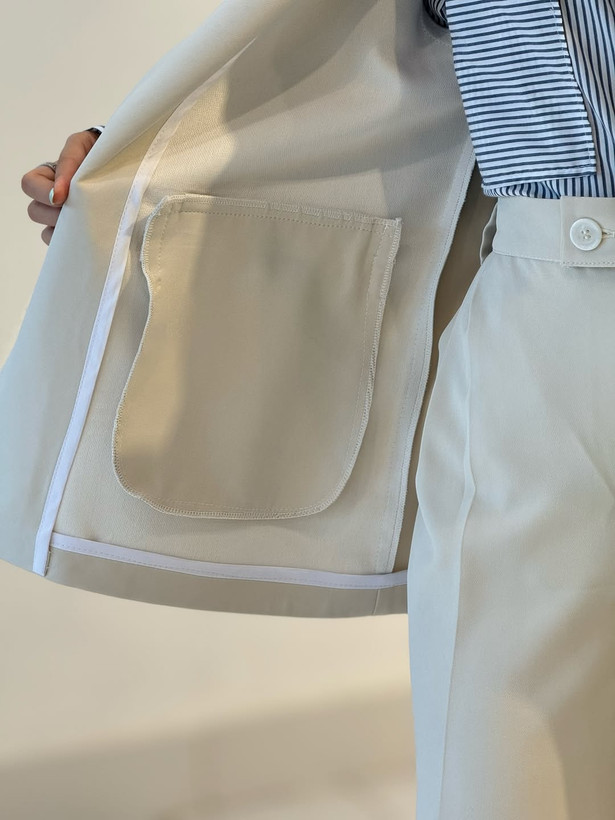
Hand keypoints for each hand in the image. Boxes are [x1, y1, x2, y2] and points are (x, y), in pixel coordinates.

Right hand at [20, 129, 100, 245]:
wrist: (132, 162)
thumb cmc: (106, 151)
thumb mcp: (85, 145)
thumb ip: (70, 160)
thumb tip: (59, 192)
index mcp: (52, 174)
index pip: (30, 184)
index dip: (43, 193)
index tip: (62, 198)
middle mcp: (54, 197)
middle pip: (35, 211)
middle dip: (54, 214)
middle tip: (77, 212)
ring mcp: (65, 217)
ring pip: (47, 231)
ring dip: (64, 230)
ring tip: (86, 224)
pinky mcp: (78, 234)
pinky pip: (64, 245)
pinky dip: (73, 243)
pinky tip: (89, 236)